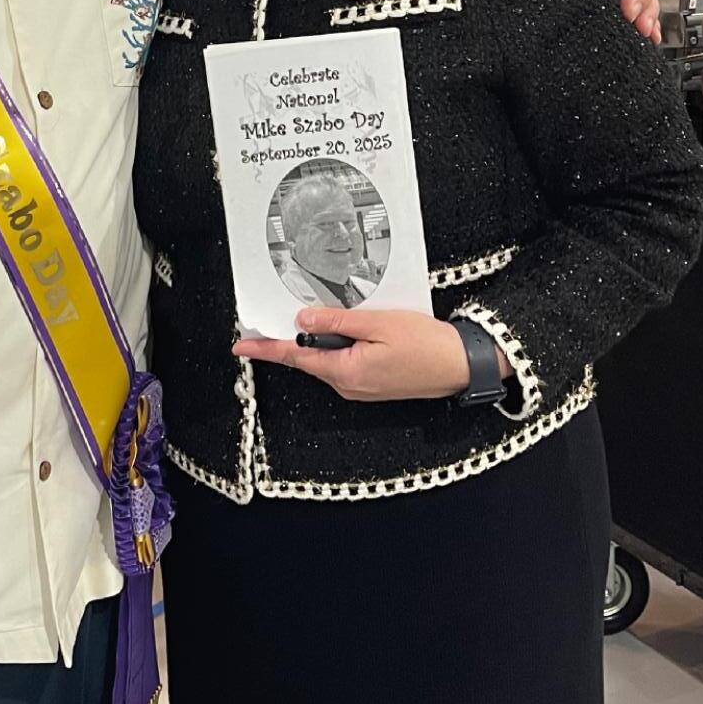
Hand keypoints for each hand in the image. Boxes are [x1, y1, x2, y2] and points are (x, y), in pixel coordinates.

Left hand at [233, 308, 502, 401]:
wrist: (461, 366)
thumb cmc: (426, 345)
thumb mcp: (378, 324)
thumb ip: (336, 321)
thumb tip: (302, 319)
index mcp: (345, 371)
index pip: (295, 357)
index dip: (266, 349)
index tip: (241, 346)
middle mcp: (348, 385)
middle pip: (310, 358)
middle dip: (293, 338)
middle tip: (275, 318)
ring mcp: (360, 388)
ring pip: (328, 359)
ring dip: (321, 340)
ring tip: (323, 315)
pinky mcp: (372, 384)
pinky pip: (344, 363)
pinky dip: (338, 346)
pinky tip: (346, 329)